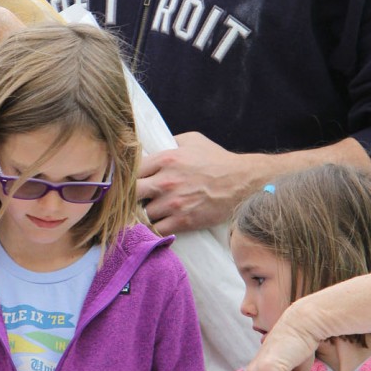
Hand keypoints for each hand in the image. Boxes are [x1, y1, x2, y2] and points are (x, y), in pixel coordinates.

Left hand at [137, 132, 255, 234]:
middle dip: (129, 196)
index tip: (129, 181)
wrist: (242, 182)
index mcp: (166, 158)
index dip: (128, 177)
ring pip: (142, 213)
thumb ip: (170, 142)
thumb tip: (154, 145)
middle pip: (130, 193)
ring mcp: (173, 203)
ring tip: (149, 211)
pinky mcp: (183, 221)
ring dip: (144, 213)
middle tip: (134, 198)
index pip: (131, 170)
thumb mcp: (192, 141)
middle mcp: (166, 181)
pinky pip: (157, 230)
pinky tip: (158, 223)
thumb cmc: (218, 160)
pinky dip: (155, 229)